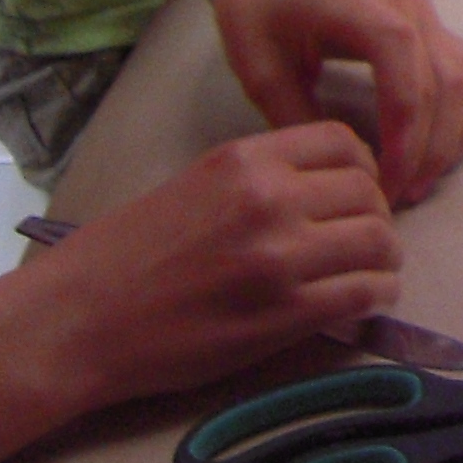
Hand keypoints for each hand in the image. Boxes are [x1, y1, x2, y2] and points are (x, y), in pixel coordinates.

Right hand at [26, 124, 401, 411]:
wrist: (77, 320)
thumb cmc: (123, 255)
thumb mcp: (195, 185)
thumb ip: (261, 180)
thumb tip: (327, 191)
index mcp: (245, 159)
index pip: (344, 142)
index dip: (362, 168)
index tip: (355, 193)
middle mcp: (270, 199)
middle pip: (369, 192)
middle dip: (378, 215)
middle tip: (365, 240)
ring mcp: (280, 257)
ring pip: (379, 241)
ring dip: (385, 259)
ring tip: (372, 272)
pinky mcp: (284, 315)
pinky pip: (364, 294)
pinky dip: (377, 298)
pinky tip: (366, 303)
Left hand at [204, 0, 462, 205]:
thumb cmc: (257, 11)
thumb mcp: (258, 68)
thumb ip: (296, 116)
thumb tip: (342, 169)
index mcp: (357, 3)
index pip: (405, 65)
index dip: (405, 128)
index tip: (386, 179)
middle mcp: (407, 4)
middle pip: (446, 79)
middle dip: (430, 146)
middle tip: (400, 195)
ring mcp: (425, 11)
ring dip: (453, 135)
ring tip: (420, 179)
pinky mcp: (432, 25)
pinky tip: (439, 148)